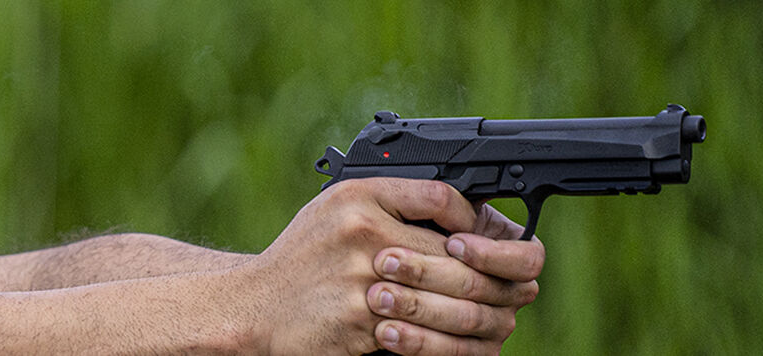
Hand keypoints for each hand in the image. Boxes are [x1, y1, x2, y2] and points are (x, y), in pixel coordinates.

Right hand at [238, 178, 488, 354]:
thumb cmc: (302, 259)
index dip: (473, 219)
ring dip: (475, 312)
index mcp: (359, 196)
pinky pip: (422, 331)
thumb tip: (461, 214)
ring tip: (488, 316)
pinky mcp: (359, 320)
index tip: (478, 237)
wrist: (255, 306)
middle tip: (506, 287)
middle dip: (489, 276)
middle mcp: (361, 231)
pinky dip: (444, 340)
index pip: (441, 196)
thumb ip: (390, 203)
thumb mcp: (337, 210)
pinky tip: (454, 339)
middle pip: (454, 253)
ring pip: (447, 296)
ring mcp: (361, 277)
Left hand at [367, 203, 544, 354]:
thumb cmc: (403, 241)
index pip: (526, 258)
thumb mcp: (423, 214)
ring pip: (466, 320)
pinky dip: (416, 341)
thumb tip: (451, 203)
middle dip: (430, 272)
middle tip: (385, 262)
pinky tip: (385, 330)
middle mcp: (510, 292)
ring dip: (416, 306)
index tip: (452, 243)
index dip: (491, 253)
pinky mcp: (474, 353)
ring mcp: (495, 326)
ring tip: (377, 295)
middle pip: (483, 287)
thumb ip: (443, 206)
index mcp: (509, 254)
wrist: (377, 287)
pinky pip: (452, 352)